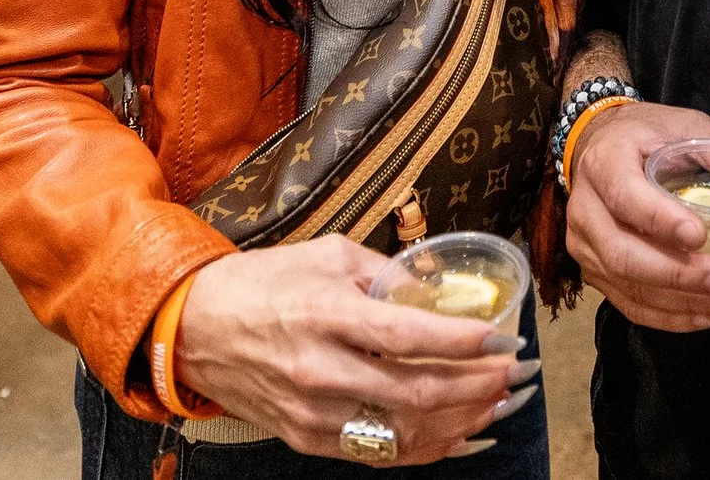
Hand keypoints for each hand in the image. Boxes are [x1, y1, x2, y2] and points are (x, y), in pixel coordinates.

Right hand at [175, 236, 533, 465]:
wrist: (193, 328)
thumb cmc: (264, 283)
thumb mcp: (327, 255)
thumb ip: (387, 273)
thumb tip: (441, 291)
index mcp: (325, 314)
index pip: (408, 337)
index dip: (465, 342)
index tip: (505, 338)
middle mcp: (319, 370)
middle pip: (416, 393)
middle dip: (479, 386)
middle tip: (516, 372)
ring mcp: (312, 413)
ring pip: (404, 432)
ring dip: (463, 421)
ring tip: (500, 402)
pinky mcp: (307, 439)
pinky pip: (379, 454)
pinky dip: (428, 449)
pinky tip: (463, 434)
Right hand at [565, 100, 709, 331]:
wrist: (598, 146)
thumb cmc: (646, 135)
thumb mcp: (684, 126)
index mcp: (605, 163)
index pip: (625, 197)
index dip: (660, 220)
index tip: (701, 235)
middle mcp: (586, 208)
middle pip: (623, 253)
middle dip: (677, 274)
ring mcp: (585, 244)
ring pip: (626, 283)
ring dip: (679, 301)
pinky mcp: (593, 270)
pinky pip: (625, 302)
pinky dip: (665, 316)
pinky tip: (702, 315)